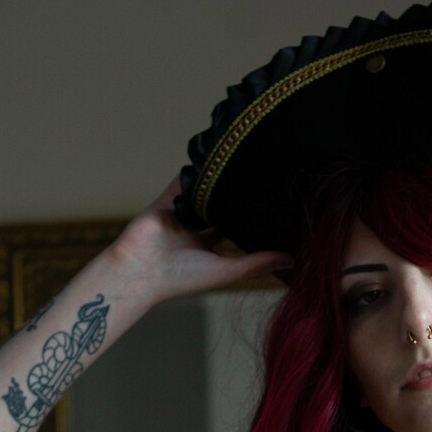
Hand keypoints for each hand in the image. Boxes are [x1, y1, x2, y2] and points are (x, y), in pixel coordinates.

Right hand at [110, 176, 295, 298]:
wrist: (140, 269)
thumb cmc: (180, 278)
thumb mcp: (227, 271)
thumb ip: (256, 263)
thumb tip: (291, 260)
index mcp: (208, 250)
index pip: (234, 231)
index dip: (249, 220)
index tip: (271, 208)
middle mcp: (195, 232)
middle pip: (219, 209)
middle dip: (234, 197)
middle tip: (259, 179)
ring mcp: (180, 215)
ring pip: (202, 193)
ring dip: (216, 180)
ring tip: (240, 161)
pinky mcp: (167, 201)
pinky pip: (183, 181)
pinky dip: (195, 169)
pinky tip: (211, 153)